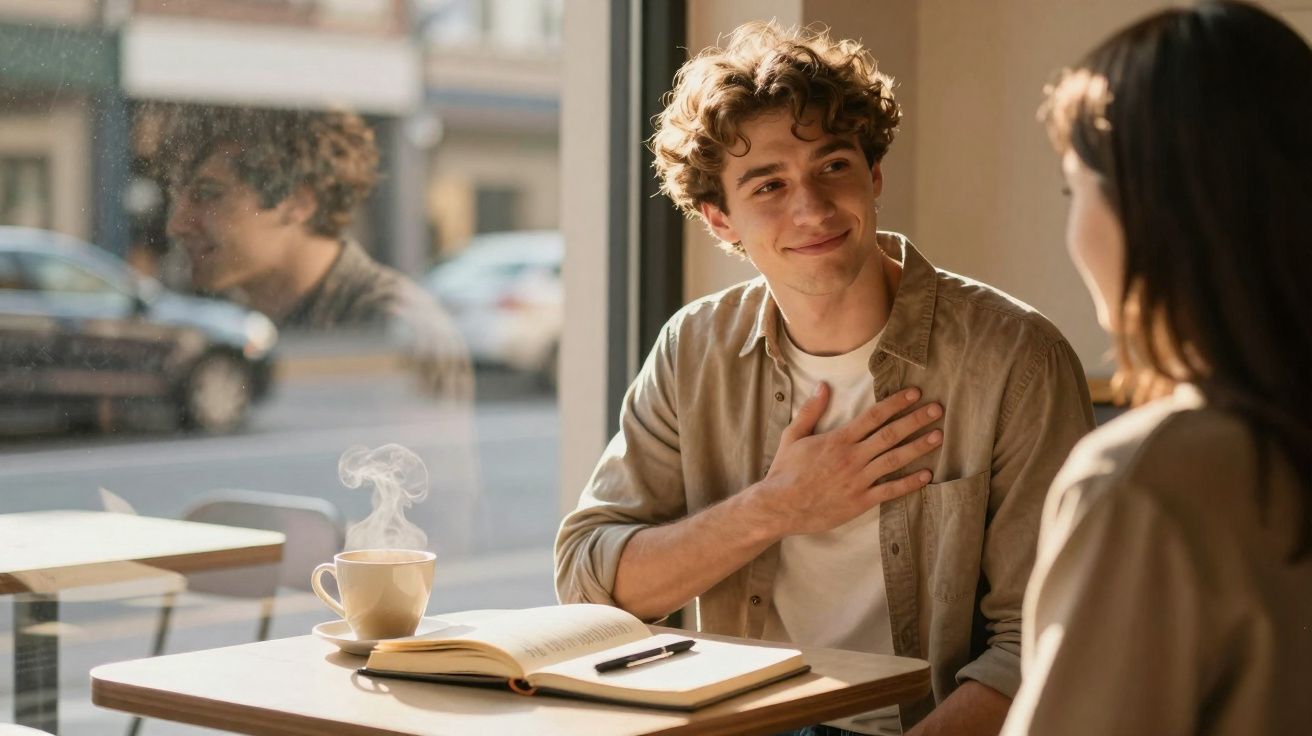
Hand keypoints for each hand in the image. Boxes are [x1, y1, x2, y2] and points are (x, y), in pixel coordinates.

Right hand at [754, 384, 941, 536]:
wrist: (779, 506)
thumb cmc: (785, 471)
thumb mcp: (792, 436)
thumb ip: (811, 411)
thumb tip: (823, 386)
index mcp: (838, 439)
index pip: (873, 416)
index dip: (895, 403)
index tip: (914, 393)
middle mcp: (852, 457)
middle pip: (890, 434)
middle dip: (915, 420)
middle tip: (937, 409)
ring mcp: (857, 480)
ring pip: (894, 459)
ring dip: (918, 447)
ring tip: (938, 436)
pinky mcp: (859, 501)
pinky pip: (889, 490)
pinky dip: (909, 483)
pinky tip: (926, 476)